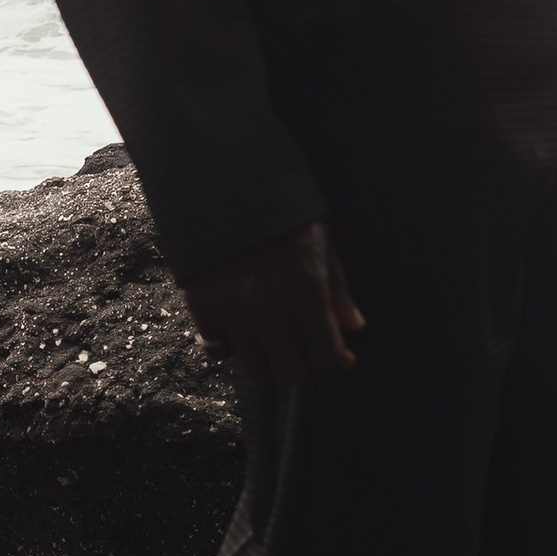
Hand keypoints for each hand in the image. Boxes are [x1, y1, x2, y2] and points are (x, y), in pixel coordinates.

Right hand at [181, 222, 364, 379]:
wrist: (223, 184)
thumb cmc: (281, 211)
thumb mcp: (320, 243)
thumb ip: (338, 290)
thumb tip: (354, 326)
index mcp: (305, 295)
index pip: (326, 356)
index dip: (338, 363)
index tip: (342, 359)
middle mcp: (269, 313)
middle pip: (289, 371)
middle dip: (305, 365)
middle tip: (308, 351)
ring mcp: (232, 314)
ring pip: (254, 367)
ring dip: (269, 359)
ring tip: (276, 341)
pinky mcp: (202, 309)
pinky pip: (217, 349)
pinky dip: (231, 346)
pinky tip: (242, 329)